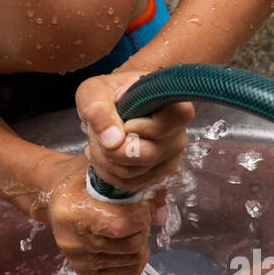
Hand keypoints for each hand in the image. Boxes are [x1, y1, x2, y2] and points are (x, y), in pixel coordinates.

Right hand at [48, 163, 166, 274]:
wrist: (58, 197)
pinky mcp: (85, 272)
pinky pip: (128, 271)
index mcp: (71, 211)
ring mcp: (77, 259)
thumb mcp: (105, 174)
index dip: (141, 215)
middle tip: (139, 215)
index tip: (142, 204)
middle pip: (130, 244)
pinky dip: (136, 256)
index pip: (121, 224)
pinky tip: (127, 241)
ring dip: (141, 242)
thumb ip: (138, 189)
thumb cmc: (83, 182)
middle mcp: (71, 240)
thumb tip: (160, 217)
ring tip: (132, 227)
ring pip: (133, 259)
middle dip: (143, 228)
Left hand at [75, 70, 195, 191]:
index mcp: (172, 104)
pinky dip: (109, 173)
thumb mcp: (96, 91)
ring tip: (97, 141)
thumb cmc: (110, 92)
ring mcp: (171, 155)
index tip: (125, 122)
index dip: (142, 128)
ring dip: (105, 160)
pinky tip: (103, 154)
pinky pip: (131, 183)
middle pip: (146, 155)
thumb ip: (99, 109)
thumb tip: (112, 141)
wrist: (117, 102)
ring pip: (134, 173)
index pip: (170, 122)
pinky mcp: (160, 171)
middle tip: (96, 133)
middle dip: (111, 149)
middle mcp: (177, 132)